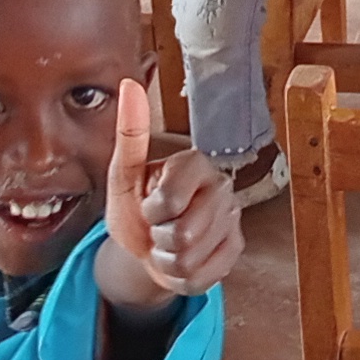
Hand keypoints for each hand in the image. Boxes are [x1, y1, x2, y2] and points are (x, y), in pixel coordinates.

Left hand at [93, 79, 244, 310]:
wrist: (143, 250)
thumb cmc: (134, 208)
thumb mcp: (123, 176)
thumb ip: (130, 134)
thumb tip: (129, 84)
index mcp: (195, 163)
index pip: (171, 201)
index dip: (152, 212)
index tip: (150, 205)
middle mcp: (221, 186)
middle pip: (183, 234)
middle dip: (160, 239)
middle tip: (159, 227)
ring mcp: (232, 219)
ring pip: (192, 258)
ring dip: (169, 259)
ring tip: (167, 243)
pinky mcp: (236, 248)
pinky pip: (204, 276)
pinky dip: (184, 275)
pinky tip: (184, 258)